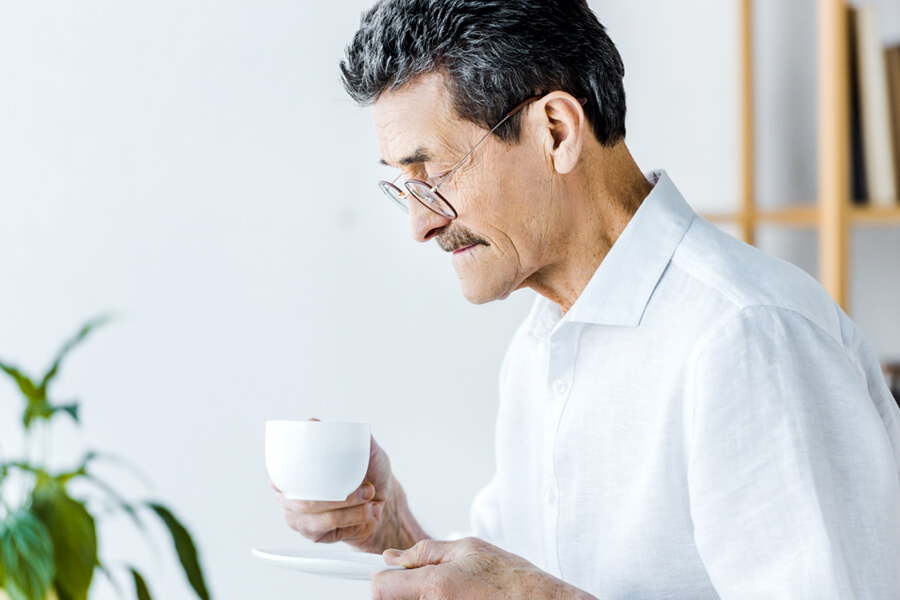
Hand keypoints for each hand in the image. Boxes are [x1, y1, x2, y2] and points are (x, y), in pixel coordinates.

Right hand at [272, 417, 394, 550]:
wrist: (383, 500)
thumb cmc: (369, 472)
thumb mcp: (364, 450)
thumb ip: (346, 435)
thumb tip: (314, 422)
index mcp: (294, 470)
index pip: (282, 470)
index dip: (294, 469)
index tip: (320, 467)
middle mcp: (291, 495)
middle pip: (304, 500)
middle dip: (340, 496)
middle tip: (367, 488)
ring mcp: (299, 518)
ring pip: (321, 517)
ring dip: (350, 509)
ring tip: (371, 499)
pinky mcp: (313, 534)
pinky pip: (330, 529)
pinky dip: (353, 520)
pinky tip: (368, 513)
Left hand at [371, 537, 594, 599]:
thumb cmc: (512, 579)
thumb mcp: (469, 549)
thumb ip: (425, 551)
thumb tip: (393, 557)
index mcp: (436, 587)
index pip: (380, 587)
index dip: (385, 580)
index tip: (393, 578)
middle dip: (404, 593)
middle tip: (432, 587)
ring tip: (452, 595)